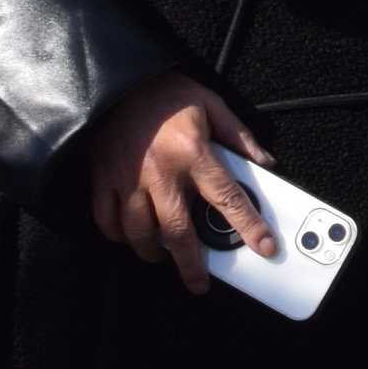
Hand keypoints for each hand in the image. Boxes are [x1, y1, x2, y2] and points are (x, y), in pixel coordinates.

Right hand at [82, 73, 270, 295]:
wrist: (119, 84)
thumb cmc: (167, 94)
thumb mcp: (212, 105)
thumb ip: (239, 136)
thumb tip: (264, 162)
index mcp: (194, 154)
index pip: (228, 198)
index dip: (248, 226)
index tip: (263, 247)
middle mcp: (161, 173)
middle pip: (179, 232)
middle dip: (192, 265)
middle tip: (199, 284)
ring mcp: (129, 181)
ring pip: (140, 234)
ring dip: (154, 253)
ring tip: (165, 258)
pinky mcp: (103, 182)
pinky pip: (107, 222)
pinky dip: (118, 237)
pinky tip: (131, 238)